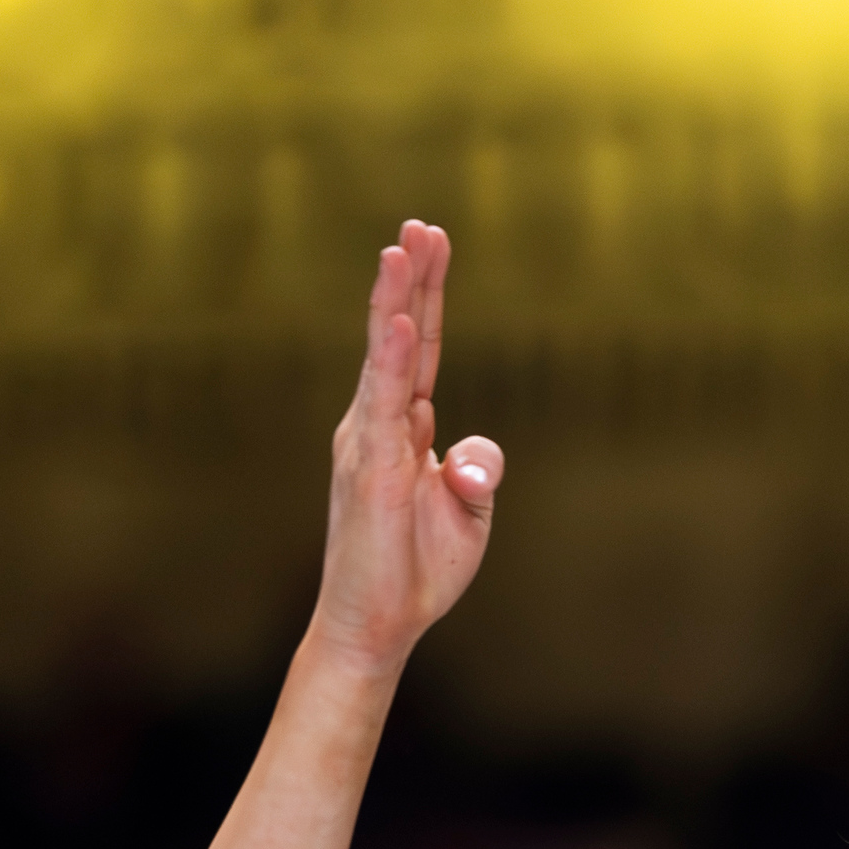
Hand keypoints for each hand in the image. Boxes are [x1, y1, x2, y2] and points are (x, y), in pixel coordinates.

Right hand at [311, 222, 504, 673]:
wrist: (380, 623)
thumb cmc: (419, 565)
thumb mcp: (470, 509)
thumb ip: (480, 469)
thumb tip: (472, 458)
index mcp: (405, 426)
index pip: (422, 348)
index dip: (428, 295)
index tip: (433, 239)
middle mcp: (379, 423)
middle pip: (401, 337)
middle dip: (411, 279)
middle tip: (421, 225)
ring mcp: (369, 442)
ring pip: (385, 359)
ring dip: (394, 303)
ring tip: (400, 251)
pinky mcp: (367, 469)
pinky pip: (382, 405)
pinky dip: (391, 364)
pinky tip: (397, 325)